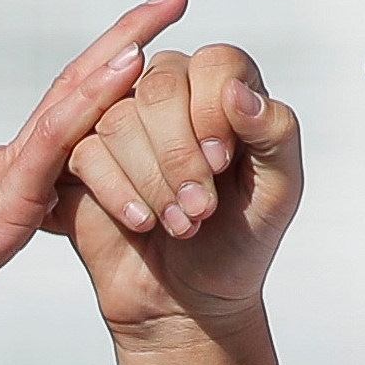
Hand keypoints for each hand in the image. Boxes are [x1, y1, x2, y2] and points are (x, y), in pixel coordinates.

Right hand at [0, 0, 186, 362]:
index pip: (61, 122)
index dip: (104, 80)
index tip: (145, 46)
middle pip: (73, 90)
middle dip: (126, 41)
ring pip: (70, 101)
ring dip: (123, 51)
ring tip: (168, 9)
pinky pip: (53, 143)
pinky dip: (93, 100)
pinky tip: (130, 68)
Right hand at [61, 42, 303, 344]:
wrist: (191, 301)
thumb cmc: (240, 240)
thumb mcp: (279, 191)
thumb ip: (274, 133)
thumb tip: (237, 91)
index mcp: (225, 90)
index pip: (215, 63)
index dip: (213, 109)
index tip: (222, 164)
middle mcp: (173, 95)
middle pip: (160, 84)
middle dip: (179, 154)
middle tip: (200, 208)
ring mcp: (124, 124)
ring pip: (119, 119)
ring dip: (152, 181)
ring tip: (180, 224)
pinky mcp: (85, 157)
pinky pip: (86, 151)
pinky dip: (118, 192)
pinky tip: (143, 222)